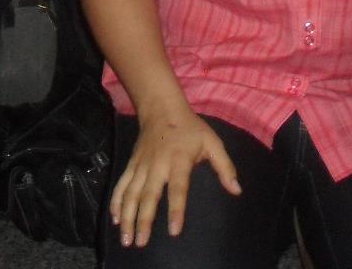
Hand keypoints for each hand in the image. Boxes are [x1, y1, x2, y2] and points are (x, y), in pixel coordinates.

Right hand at [108, 107, 240, 247]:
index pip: (178, 188)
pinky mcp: (131, 164)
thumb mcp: (212, 142)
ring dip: (126, 216)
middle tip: (139, 242)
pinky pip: (121, 185)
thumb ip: (225, 167)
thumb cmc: (191, 129)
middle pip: (149, 195)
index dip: (176, 209)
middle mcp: (157, 164)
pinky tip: (115, 219)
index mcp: (179, 159)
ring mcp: (141, 165)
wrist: (162, 108)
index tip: (174, 230)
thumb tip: (236, 190)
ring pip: (131, 193)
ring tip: (125, 238)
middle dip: (143, 220)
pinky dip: (116, 202)